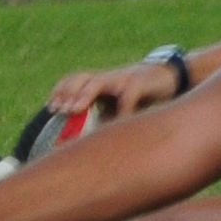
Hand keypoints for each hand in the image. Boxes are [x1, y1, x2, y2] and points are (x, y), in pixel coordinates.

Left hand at [47, 57, 179, 121]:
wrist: (169, 76)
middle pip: (81, 78)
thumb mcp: (118, 108)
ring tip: (75, 110)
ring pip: (98, 81)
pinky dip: (122, 111)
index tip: (51, 108)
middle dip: (67, 93)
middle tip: (60, 110)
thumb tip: (86, 144)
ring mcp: (123, 78)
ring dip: (84, 94)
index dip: (60, 92)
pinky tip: (119, 123)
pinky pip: (127, 96)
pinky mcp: (140, 83)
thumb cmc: (140, 95)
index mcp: (100, 83)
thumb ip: (104, 120)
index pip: (74, 81)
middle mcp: (108, 78)